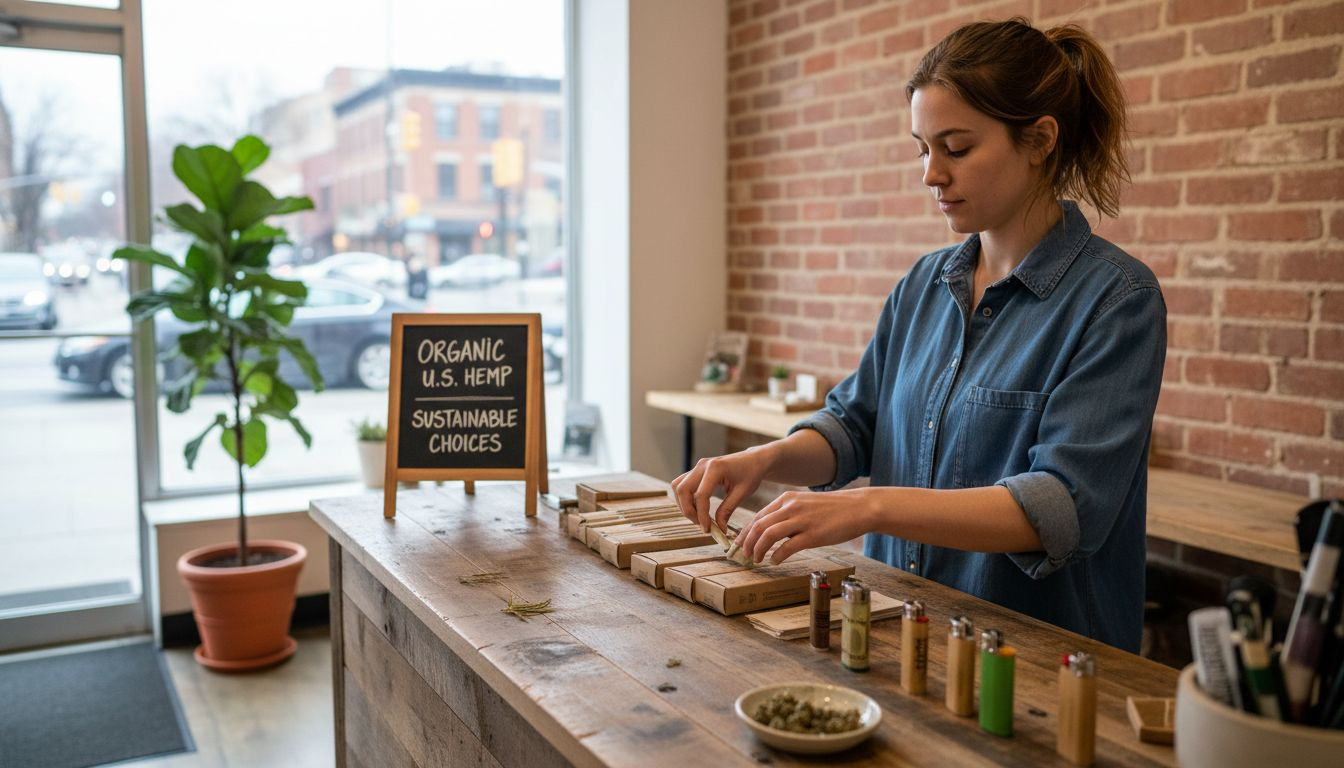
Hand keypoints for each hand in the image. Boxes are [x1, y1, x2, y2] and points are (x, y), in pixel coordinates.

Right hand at [671, 446, 773, 533]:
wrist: (753, 460)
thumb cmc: (751, 474)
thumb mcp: (742, 493)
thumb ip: (727, 510)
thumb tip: (719, 529)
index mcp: (716, 468)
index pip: (700, 495)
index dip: (701, 515)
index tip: (708, 529)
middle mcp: (702, 465)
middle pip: (683, 490)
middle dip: (688, 511)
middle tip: (701, 524)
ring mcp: (698, 467)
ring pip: (678, 487)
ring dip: (684, 504)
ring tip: (699, 518)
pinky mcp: (697, 471)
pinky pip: (683, 484)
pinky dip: (685, 498)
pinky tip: (697, 509)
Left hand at [736, 488, 873, 564]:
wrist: (858, 507)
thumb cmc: (832, 509)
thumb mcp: (805, 504)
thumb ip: (787, 514)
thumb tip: (771, 533)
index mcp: (787, 499)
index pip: (758, 516)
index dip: (746, 532)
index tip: (740, 544)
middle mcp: (791, 507)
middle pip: (759, 525)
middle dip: (747, 542)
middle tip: (744, 555)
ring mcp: (802, 520)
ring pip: (768, 535)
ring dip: (758, 549)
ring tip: (756, 559)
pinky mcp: (813, 534)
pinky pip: (788, 547)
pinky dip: (777, 555)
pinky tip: (775, 560)